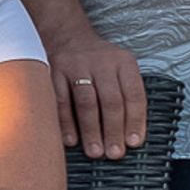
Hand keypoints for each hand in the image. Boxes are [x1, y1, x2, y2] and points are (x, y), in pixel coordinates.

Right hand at [45, 33, 145, 160]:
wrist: (66, 35)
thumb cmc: (97, 62)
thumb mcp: (118, 69)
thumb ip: (125, 94)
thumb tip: (129, 136)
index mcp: (124, 62)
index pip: (134, 94)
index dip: (135, 121)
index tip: (134, 143)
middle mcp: (102, 62)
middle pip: (111, 101)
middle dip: (113, 130)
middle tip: (114, 154)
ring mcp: (76, 66)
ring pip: (87, 103)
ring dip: (91, 130)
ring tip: (95, 152)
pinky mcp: (54, 71)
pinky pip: (60, 101)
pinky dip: (65, 123)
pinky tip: (70, 140)